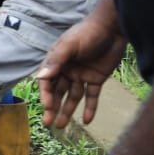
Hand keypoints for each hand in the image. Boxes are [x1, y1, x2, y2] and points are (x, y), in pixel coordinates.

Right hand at [37, 15, 127, 129]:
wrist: (112, 28)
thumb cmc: (87, 32)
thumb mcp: (70, 45)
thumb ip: (56, 60)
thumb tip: (41, 77)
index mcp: (57, 62)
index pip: (47, 82)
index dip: (46, 96)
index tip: (47, 108)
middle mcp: (67, 71)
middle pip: (58, 92)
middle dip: (53, 108)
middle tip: (49, 123)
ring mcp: (81, 76)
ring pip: (73, 97)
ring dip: (67, 111)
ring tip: (62, 126)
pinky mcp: (97, 79)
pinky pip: (92, 96)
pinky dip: (89, 108)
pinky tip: (87, 121)